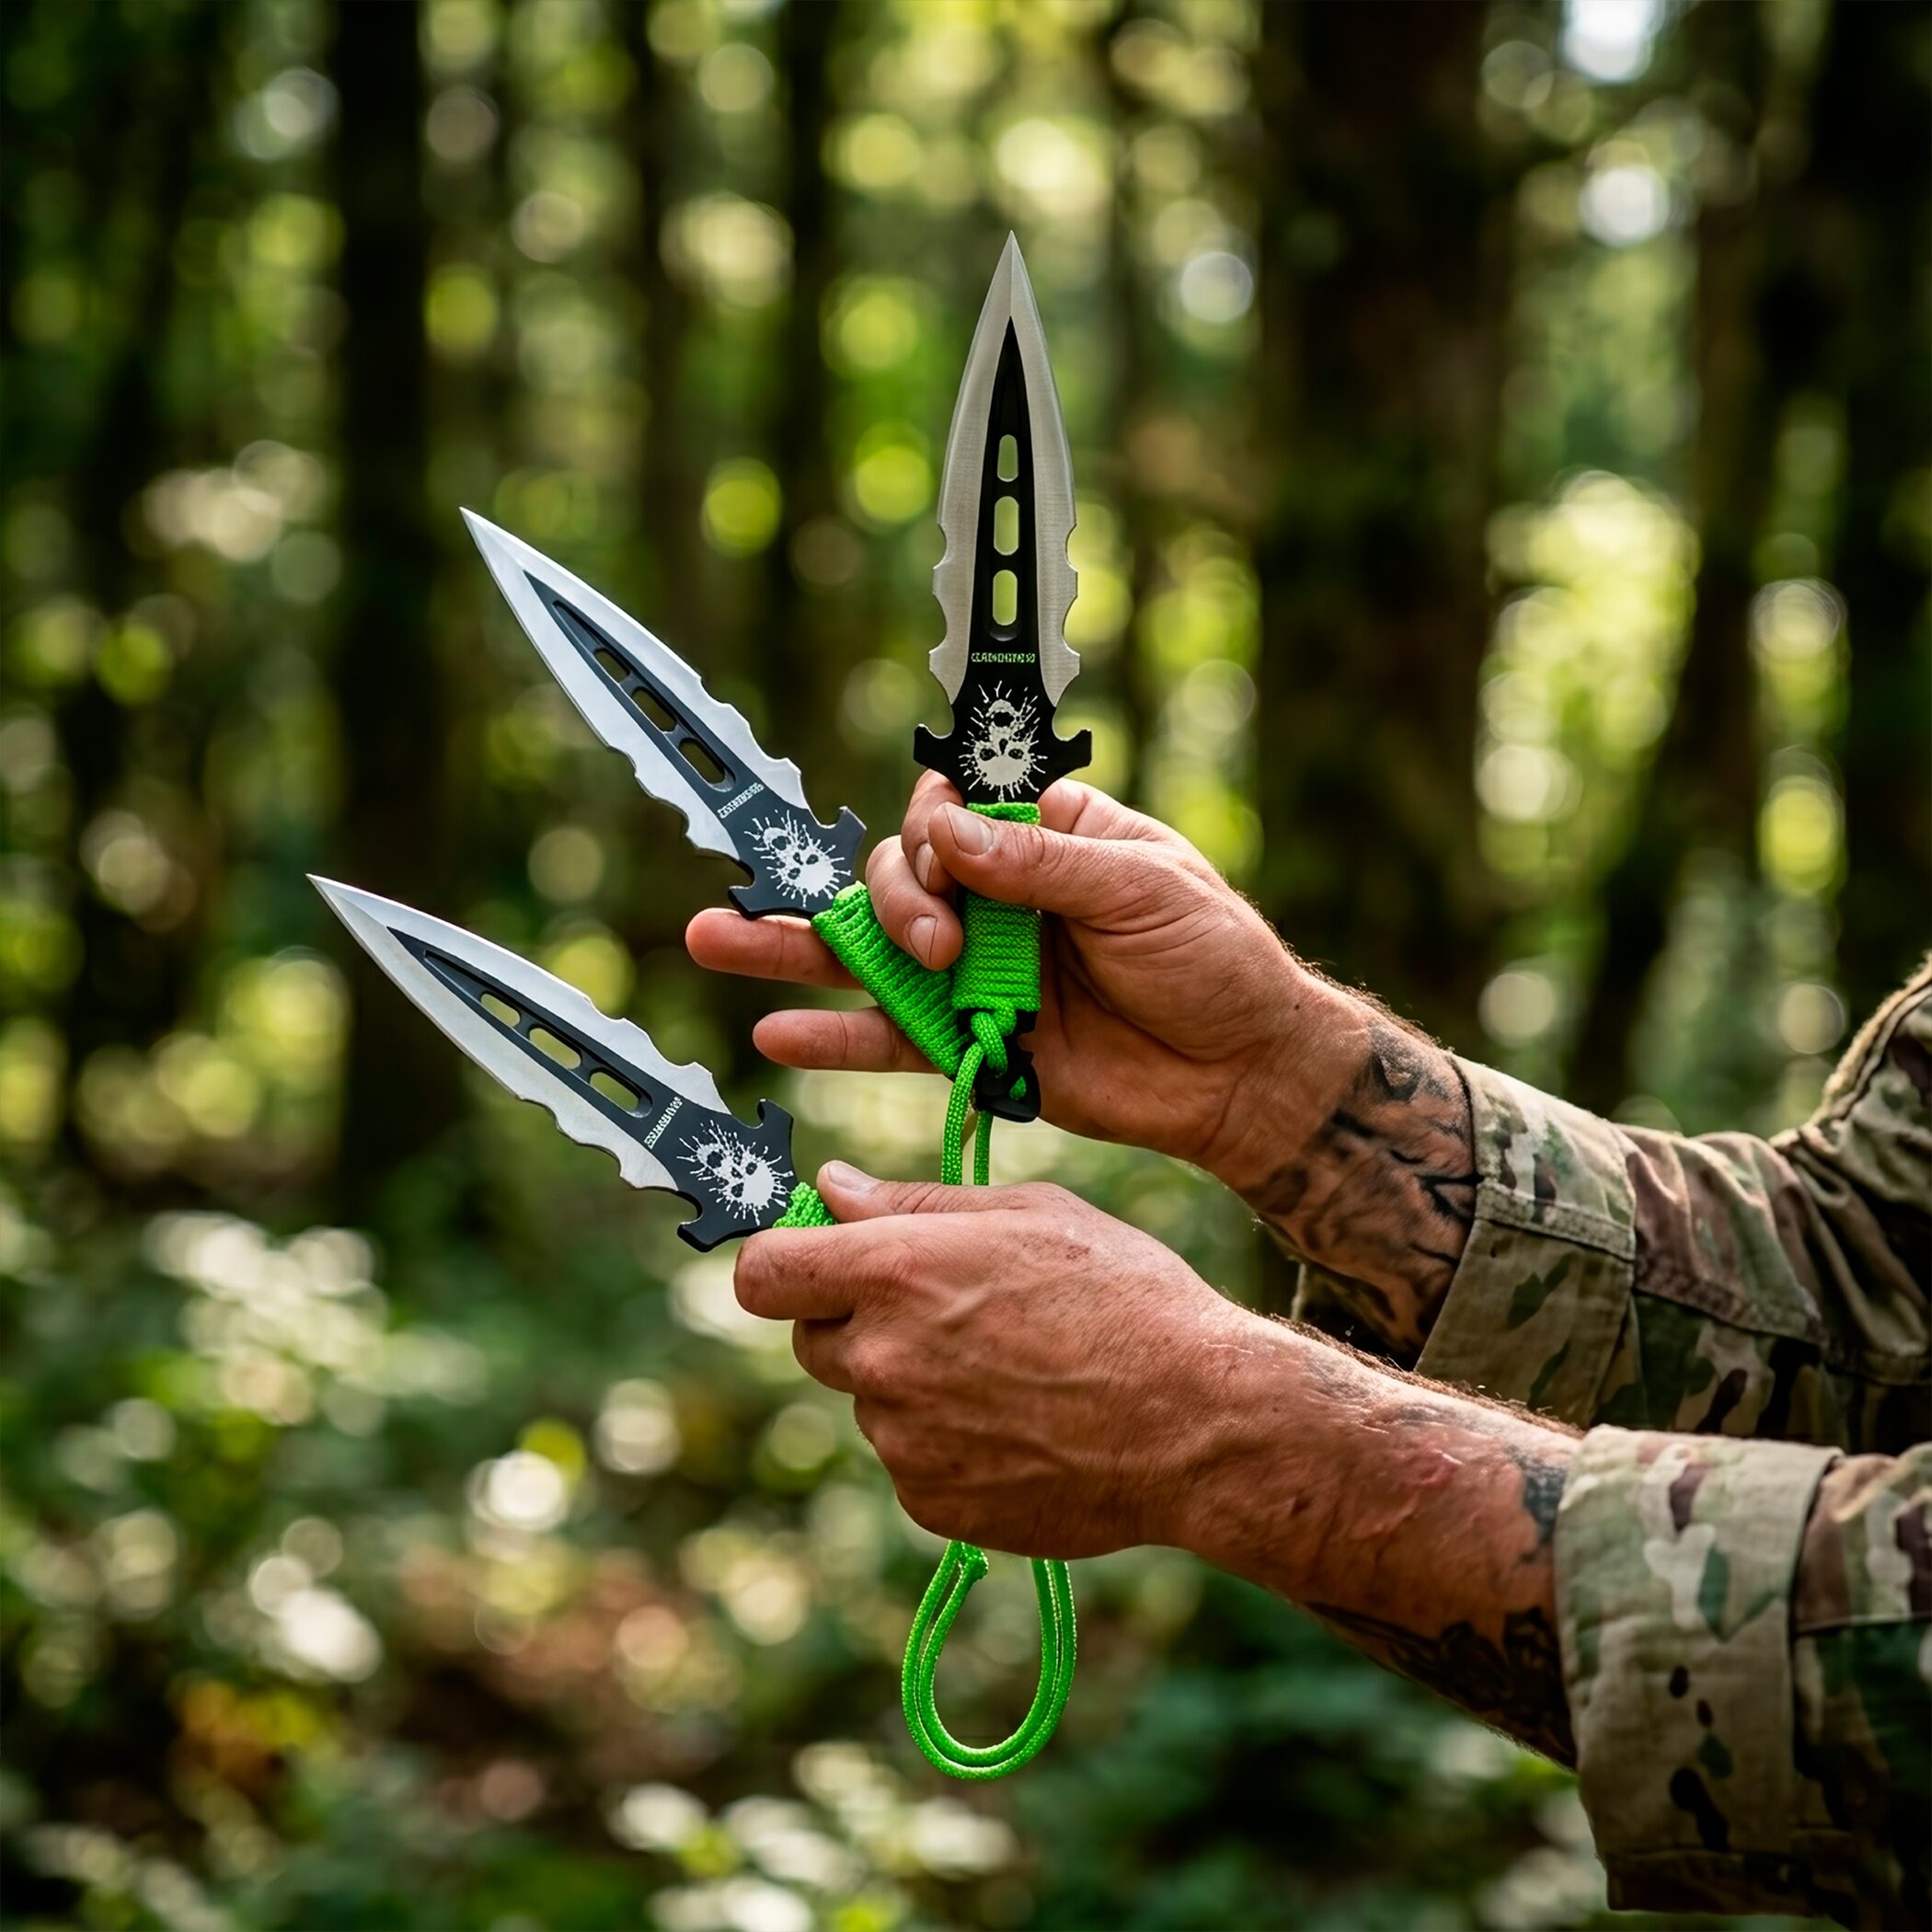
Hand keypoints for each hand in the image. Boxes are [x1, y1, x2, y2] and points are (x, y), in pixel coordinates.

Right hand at [691, 777, 1477, 1350]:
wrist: (1246, 1075)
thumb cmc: (1215, 961)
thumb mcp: (1142, 891)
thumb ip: (1040, 868)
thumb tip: (949, 836)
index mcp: (1045, 837)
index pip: (953, 811)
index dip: (932, 832)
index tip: (952, 864)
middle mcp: (998, 899)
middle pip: (897, 877)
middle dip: (888, 902)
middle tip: (931, 947)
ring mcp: (977, 974)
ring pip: (869, 954)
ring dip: (794, 948)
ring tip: (714, 937)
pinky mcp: (972, 1043)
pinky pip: (890, 1036)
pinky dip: (836, 1034)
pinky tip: (779, 1032)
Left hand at [733, 1163, 1249, 1556]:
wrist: (1199, 1422)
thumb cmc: (1125, 1296)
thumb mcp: (1029, 1213)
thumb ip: (915, 1201)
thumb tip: (833, 1187)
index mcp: (895, 1271)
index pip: (761, 1272)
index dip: (782, 1260)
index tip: (815, 1258)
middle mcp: (882, 1359)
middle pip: (810, 1338)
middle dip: (856, 1320)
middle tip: (947, 1310)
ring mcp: (903, 1440)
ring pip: (870, 1399)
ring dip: (911, 1381)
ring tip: (1012, 1369)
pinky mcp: (931, 1503)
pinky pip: (910, 1459)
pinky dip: (946, 1441)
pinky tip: (1022, 1422)